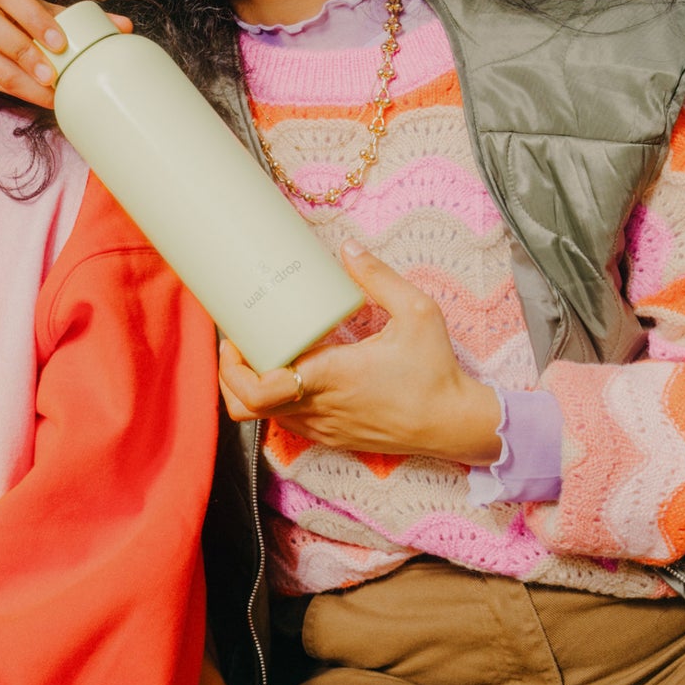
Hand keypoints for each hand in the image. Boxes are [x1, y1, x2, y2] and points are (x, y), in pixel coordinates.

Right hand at [0, 0, 130, 107]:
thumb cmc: (18, 17)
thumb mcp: (43, 10)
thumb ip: (79, 17)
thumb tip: (123, 27)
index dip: (34, 18)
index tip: (60, 42)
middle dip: (25, 53)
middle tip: (52, 75)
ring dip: (23, 80)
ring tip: (50, 93)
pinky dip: (20, 91)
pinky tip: (41, 98)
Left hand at [218, 240, 502, 463]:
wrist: (454, 424)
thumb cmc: (436, 371)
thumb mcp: (418, 313)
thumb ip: (381, 278)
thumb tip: (350, 247)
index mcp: (330, 378)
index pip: (257, 390)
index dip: (232, 367)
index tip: (236, 338)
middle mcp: (318, 409)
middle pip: (245, 407)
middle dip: (230, 375)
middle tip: (238, 342)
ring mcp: (322, 428)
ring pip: (261, 419)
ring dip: (251, 388)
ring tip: (262, 352)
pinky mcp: (330, 437)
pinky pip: (286, 422)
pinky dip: (275, 401)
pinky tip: (290, 372)